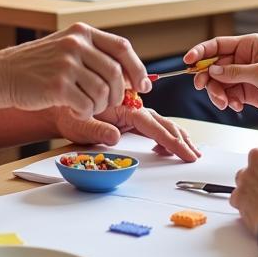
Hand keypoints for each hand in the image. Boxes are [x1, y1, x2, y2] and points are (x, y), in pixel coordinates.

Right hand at [0, 23, 150, 119]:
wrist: (0, 75)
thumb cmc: (36, 66)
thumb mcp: (66, 48)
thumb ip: (94, 55)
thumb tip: (131, 75)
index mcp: (81, 32)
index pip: (122, 48)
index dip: (137, 68)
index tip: (143, 85)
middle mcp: (76, 43)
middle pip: (116, 74)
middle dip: (119, 94)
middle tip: (110, 104)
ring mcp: (66, 63)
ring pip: (103, 93)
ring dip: (99, 106)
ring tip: (85, 104)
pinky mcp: (57, 85)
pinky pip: (87, 105)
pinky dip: (85, 112)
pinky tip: (73, 108)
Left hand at [54, 104, 200, 162]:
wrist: (63, 101)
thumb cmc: (68, 112)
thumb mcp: (79, 123)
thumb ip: (97, 131)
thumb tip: (115, 138)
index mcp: (123, 106)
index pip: (152, 124)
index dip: (171, 140)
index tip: (185, 153)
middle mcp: (131, 106)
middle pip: (162, 122)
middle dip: (180, 139)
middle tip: (194, 156)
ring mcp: (132, 110)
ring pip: (160, 121)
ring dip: (176, 135)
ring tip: (190, 150)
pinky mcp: (129, 115)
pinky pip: (152, 122)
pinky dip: (165, 132)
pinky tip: (168, 144)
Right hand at [185, 34, 257, 120]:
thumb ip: (234, 72)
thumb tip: (212, 70)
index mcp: (249, 45)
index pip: (217, 45)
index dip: (200, 52)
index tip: (187, 61)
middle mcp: (245, 59)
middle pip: (215, 66)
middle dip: (207, 77)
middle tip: (203, 87)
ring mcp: (246, 76)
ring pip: (220, 83)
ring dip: (217, 92)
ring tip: (224, 102)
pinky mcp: (249, 93)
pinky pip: (229, 95)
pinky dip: (228, 101)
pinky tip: (235, 106)